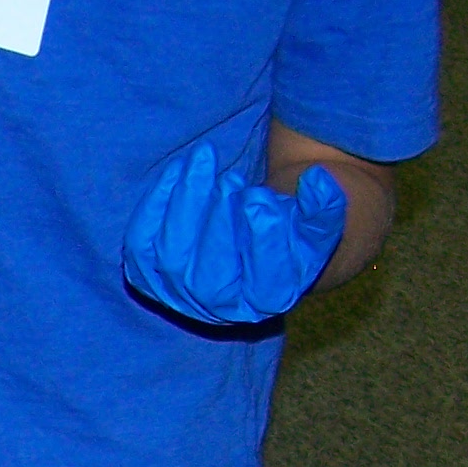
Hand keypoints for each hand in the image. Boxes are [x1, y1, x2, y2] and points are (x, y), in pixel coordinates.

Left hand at [122, 140, 346, 325]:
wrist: (253, 248)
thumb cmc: (291, 231)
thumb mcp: (319, 222)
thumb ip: (326, 207)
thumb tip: (317, 180)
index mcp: (269, 298)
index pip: (264, 282)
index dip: (261, 242)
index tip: (261, 199)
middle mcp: (221, 308)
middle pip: (211, 276)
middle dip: (218, 223)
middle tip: (232, 179)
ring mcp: (179, 295)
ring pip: (171, 257)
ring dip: (185, 204)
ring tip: (205, 158)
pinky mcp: (148, 274)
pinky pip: (140, 243)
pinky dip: (155, 204)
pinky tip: (180, 169)